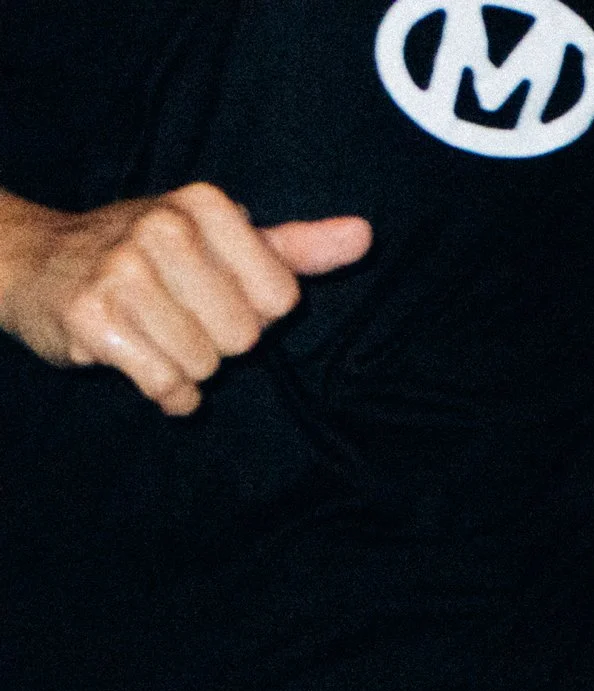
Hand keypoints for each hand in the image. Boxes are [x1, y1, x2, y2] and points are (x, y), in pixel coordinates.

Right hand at [0, 184, 369, 414]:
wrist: (37, 263)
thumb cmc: (145, 255)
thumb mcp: (221, 240)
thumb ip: (296, 247)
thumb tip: (365, 236)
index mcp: (206, 206)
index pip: (282, 300)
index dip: (253, 311)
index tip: (212, 290)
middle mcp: (164, 228)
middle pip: (245, 337)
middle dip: (217, 340)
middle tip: (176, 313)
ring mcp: (123, 272)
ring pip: (205, 365)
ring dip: (185, 364)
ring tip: (152, 331)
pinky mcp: (92, 318)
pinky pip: (166, 384)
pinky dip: (163, 389)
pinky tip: (141, 361)